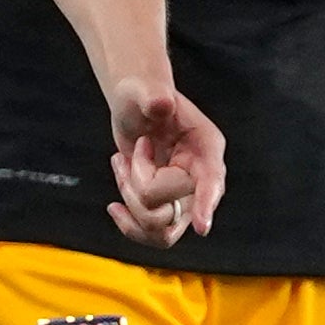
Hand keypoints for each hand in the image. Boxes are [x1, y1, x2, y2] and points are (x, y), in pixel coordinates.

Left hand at [106, 81, 225, 248]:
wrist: (134, 108)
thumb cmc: (142, 95)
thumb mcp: (143, 91)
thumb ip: (153, 96)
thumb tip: (160, 103)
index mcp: (207, 146)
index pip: (211, 179)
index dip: (206, 202)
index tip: (202, 227)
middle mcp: (202, 176)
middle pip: (173, 206)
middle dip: (139, 181)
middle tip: (133, 149)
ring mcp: (186, 196)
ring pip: (160, 227)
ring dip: (131, 200)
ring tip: (122, 166)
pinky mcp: (167, 207)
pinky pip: (151, 234)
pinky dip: (128, 224)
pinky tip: (114, 207)